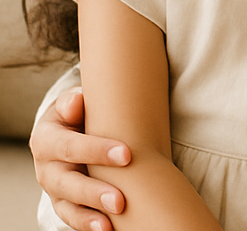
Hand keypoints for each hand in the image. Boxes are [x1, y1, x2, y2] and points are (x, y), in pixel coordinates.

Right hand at [29, 87, 130, 230]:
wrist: (69, 127)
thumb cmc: (77, 111)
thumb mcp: (71, 102)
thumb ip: (72, 101)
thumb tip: (77, 101)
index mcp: (46, 139)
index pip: (70, 146)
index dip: (97, 151)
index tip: (127, 154)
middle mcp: (46, 168)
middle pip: (67, 183)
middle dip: (94, 192)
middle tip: (120, 200)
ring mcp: (54, 189)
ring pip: (68, 206)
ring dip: (90, 216)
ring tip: (111, 223)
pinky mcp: (63, 203)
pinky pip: (73, 217)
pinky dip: (87, 224)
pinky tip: (107, 229)